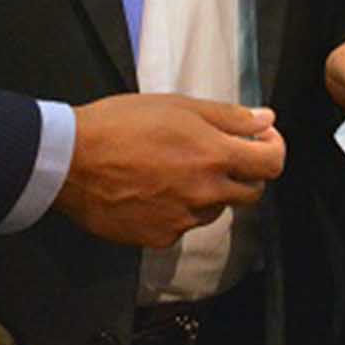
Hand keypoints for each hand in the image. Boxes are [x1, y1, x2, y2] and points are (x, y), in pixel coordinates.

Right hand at [54, 94, 283, 247]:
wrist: (70, 161)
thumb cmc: (119, 124)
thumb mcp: (178, 105)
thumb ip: (228, 116)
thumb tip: (265, 119)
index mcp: (214, 155)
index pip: (272, 164)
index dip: (274, 149)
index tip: (263, 140)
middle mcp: (204, 192)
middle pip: (252, 192)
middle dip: (245, 173)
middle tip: (221, 153)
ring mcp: (183, 220)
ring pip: (215, 209)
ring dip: (209, 192)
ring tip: (175, 169)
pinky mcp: (160, 238)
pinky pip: (183, 226)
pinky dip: (178, 210)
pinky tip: (153, 190)